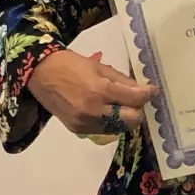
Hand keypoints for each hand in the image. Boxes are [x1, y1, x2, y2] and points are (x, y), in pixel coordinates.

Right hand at [28, 48, 156, 135]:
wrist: (41, 74)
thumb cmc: (72, 65)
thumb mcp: (100, 67)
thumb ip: (123, 81)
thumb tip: (142, 90)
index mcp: (101, 91)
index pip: (135, 99)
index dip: (148, 94)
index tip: (153, 90)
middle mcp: (94, 111)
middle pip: (131, 120)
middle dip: (138, 110)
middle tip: (136, 99)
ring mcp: (85, 123)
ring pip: (119, 128)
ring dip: (125, 118)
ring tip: (122, 105)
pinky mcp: (77, 129)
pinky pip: (103, 130)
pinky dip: (110, 122)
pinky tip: (107, 111)